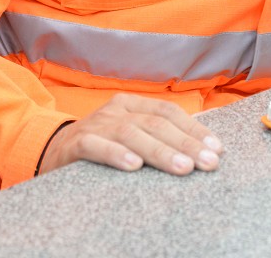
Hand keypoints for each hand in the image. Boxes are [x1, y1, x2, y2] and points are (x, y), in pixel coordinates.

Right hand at [40, 93, 222, 175]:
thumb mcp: (130, 133)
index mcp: (132, 104)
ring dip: (160, 151)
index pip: (168, 112)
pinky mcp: (77, 143)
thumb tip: (200, 140)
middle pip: (156, 123)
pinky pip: (97, 146)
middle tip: (209, 162)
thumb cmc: (102, 145)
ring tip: (183, 168)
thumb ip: (157, 133)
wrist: (53, 150)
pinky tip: (134, 166)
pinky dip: (116, 154)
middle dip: (186, 144)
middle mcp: (116, 110)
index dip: (194, 128)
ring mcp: (97, 125)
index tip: (217, 148)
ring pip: (131, 134)